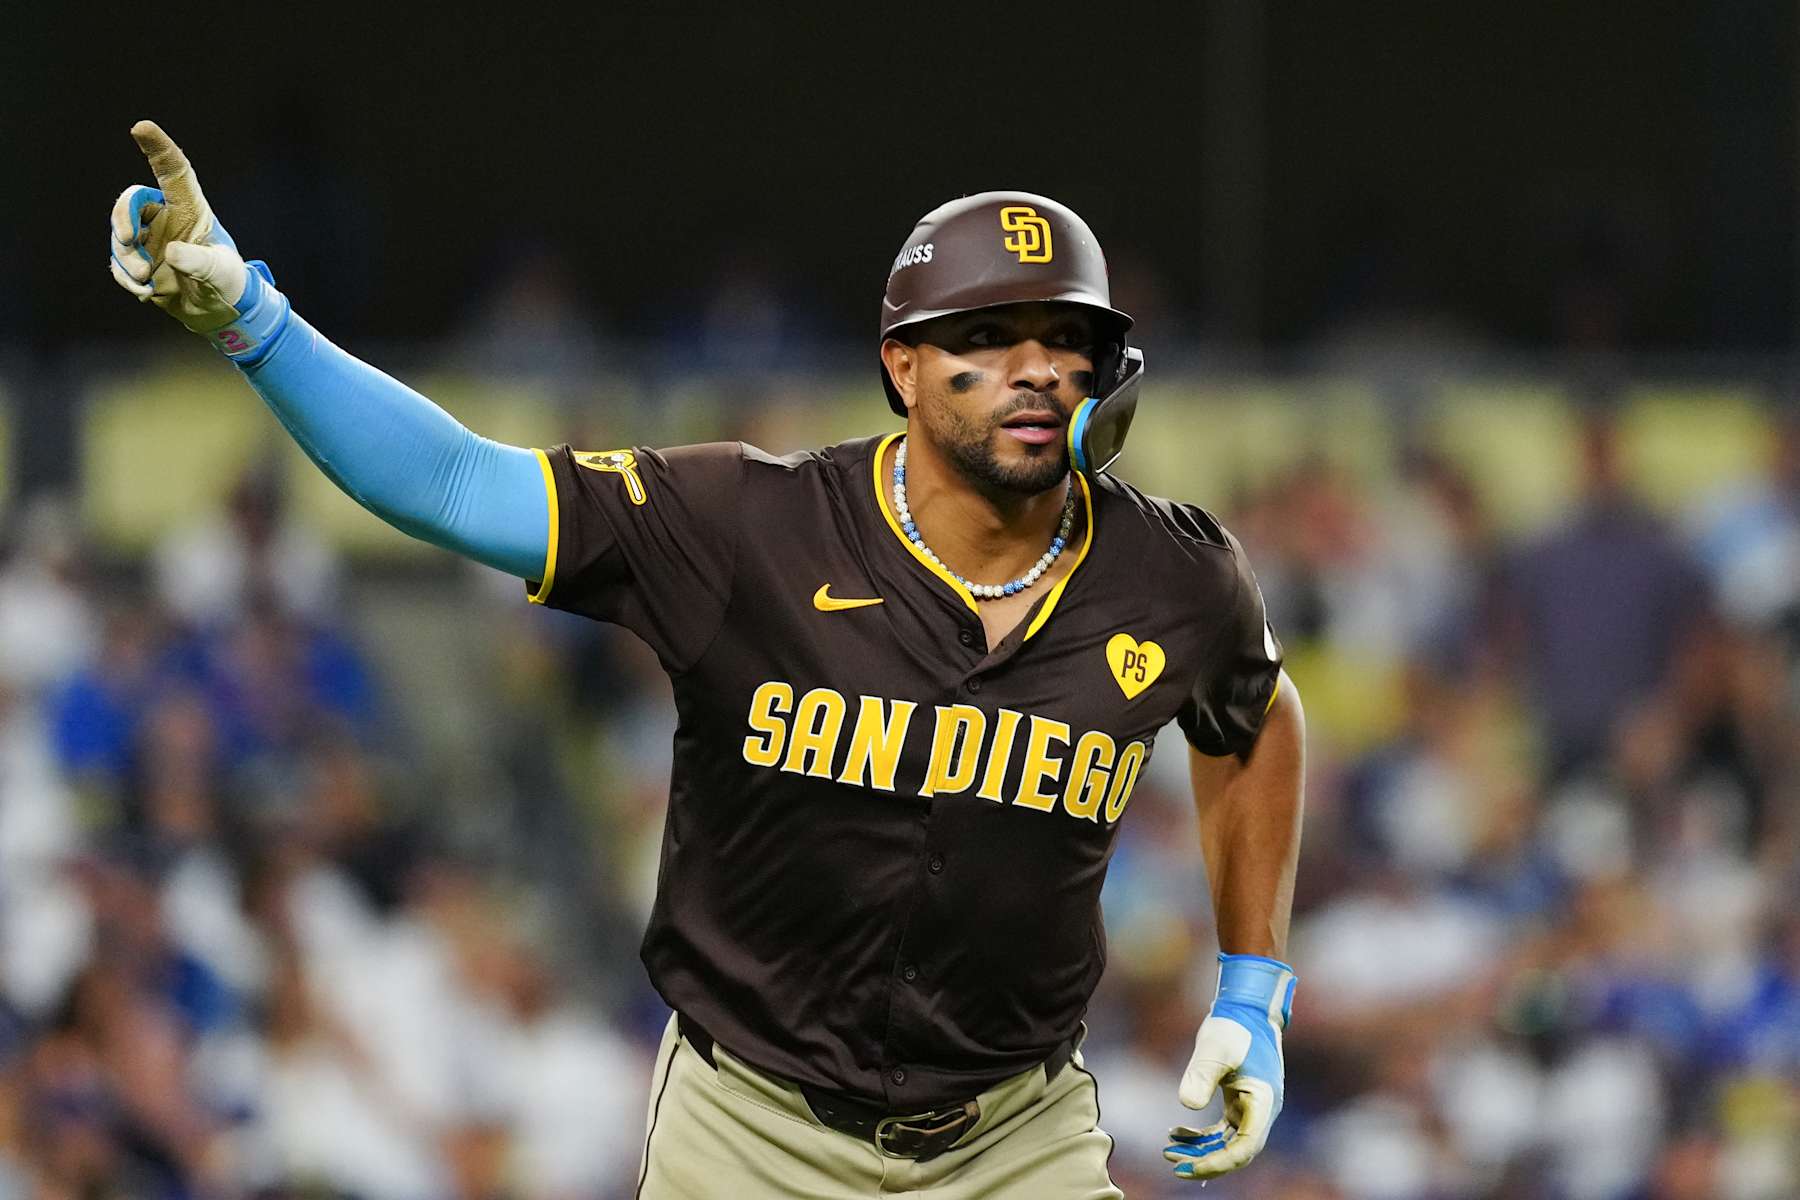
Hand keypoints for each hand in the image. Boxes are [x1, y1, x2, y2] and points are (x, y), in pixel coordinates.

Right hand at [108, 120, 247, 332]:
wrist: (221, 312)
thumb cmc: (230, 282)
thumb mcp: (221, 272)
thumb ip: (199, 262)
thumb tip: (170, 253)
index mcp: (191, 211)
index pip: (174, 173)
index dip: (159, 149)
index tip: (142, 128)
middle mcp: (166, 220)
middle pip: (131, 201)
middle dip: (122, 216)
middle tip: (125, 238)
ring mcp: (150, 241)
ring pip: (120, 235)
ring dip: (125, 257)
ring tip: (145, 279)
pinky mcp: (139, 262)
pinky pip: (118, 262)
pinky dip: (125, 277)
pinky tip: (144, 292)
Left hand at [1165, 953, 1295, 1180]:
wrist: (1246, 1007)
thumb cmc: (1234, 1025)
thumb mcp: (1214, 1047)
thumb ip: (1202, 1075)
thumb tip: (1188, 1106)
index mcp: (1263, 1103)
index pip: (1244, 1147)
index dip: (1218, 1163)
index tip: (1188, 1168)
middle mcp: (1261, 1111)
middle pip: (1236, 1152)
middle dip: (1206, 1162)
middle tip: (1173, 1165)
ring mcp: (1251, 1108)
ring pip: (1227, 1143)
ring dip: (1201, 1151)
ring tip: (1168, 1151)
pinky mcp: (1239, 1102)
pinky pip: (1222, 1130)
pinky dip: (1201, 1136)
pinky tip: (1176, 1132)